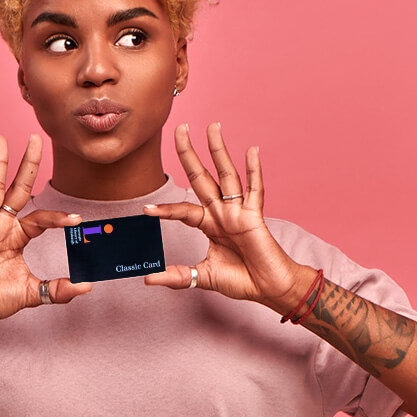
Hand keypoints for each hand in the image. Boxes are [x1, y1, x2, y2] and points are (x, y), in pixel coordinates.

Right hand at [0, 134, 91, 324]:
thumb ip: (58, 290)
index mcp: (19, 235)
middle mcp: (3, 224)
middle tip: (36, 138)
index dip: (58, 216)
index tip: (76, 219)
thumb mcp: (33, 292)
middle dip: (28, 163)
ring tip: (0, 139)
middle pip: (18, 187)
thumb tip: (86, 286)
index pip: (41, 217)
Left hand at [142, 123, 304, 309]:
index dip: (166, 209)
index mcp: (209, 224)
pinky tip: (251, 150)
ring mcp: (239, 212)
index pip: (183, 210)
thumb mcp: (203, 277)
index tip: (145, 210)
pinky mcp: (255, 217)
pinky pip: (255, 190)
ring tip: (212, 127)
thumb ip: (178, 277)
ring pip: (227, 175)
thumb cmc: (242, 280)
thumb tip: (148, 280)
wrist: (270, 289)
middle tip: (180, 129)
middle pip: (202, 177)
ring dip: (219, 151)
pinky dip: (254, 170)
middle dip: (189, 154)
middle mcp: (222, 212)